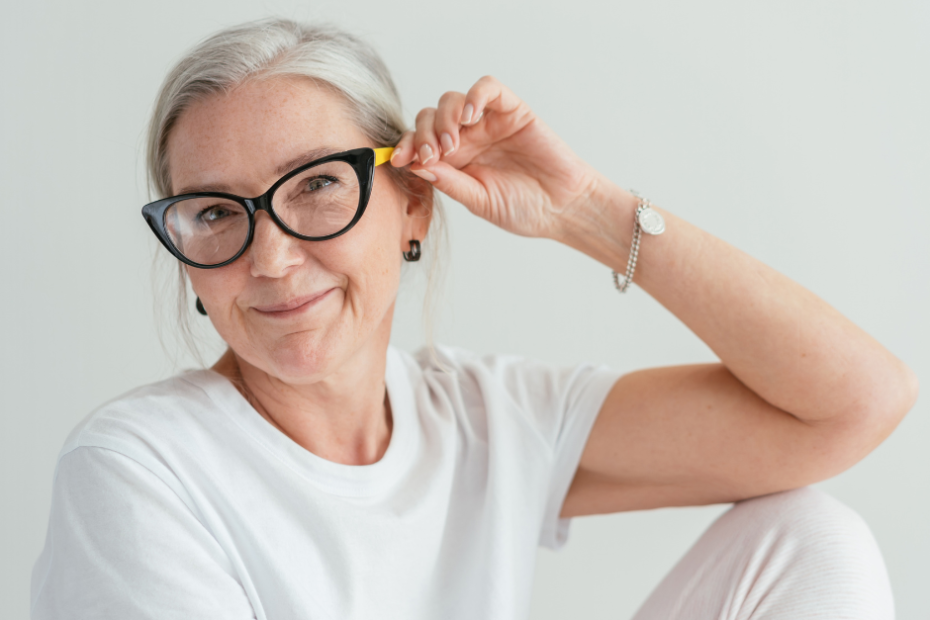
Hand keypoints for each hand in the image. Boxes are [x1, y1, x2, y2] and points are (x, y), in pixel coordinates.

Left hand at [390, 76, 601, 239]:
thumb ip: (449, 182)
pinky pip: (487, 88)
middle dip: (423, 135)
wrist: (562, 208)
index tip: (398, 159)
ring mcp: (488, 122)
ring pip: (452, 100)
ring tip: (453, 144)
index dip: (405, 146)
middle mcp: (467, 138)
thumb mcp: (478, 200)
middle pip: (429, 118)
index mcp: (453, 162)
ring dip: (444, 118)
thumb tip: (415, 166)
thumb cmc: (523, 209)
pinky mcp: (512, 110)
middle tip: (433, 156)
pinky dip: (474, 96)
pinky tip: (470, 117)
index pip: (419, 143)